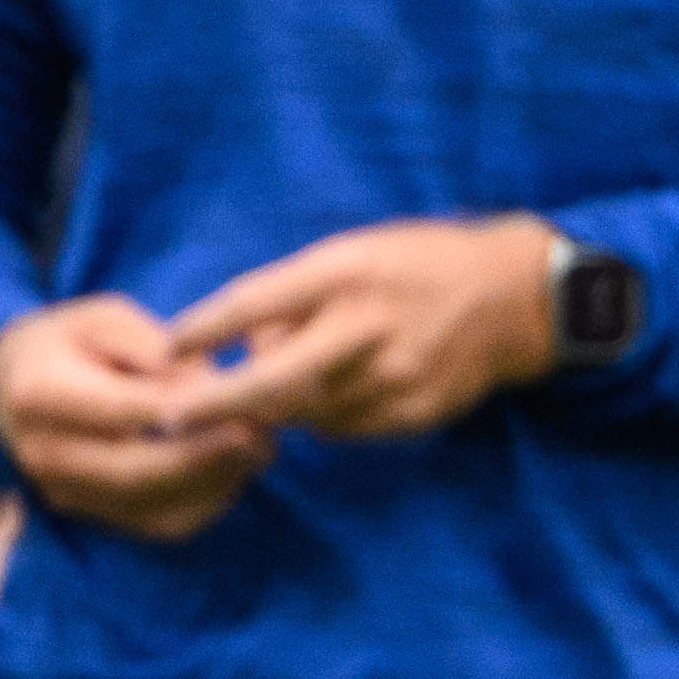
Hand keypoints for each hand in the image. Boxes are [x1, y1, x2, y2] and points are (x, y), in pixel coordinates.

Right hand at [0, 293, 266, 539]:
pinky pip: (158, 525)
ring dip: (216, 484)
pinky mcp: (90, 515)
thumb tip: (207, 386)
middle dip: (210, 458)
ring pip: (154, 508)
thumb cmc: (70, 341)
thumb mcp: (106, 319)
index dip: (190, 410)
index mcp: (40, 392)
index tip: (242, 401)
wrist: (9, 385)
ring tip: (259, 451)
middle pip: (139, 471)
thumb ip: (154, 348)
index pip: (127, 410)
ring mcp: (63, 492)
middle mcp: (44, 452)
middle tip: (264, 437)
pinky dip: (204, 504)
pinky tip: (234, 472)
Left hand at [170, 217, 569, 441]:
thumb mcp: (355, 252)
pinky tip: (345, 387)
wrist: (512, 300)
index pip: (256, 302)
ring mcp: (392, 375)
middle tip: (171, 417)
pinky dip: (327, 413)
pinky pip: (344, 426)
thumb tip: (246, 347)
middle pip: (272, 377)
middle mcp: (366, 324)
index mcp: (347, 271)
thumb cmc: (418, 265)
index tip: (165, 349)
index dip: (205, 329)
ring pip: (305, 409)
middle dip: (216, 402)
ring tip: (301, 375)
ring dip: (281, 404)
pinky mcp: (411, 412)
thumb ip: (298, 295)